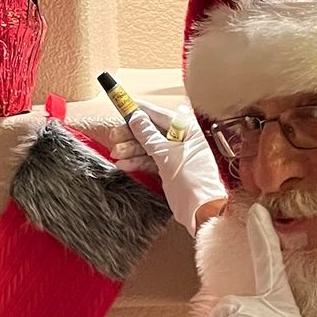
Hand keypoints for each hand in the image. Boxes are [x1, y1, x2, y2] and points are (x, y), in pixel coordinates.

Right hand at [111, 100, 226, 236]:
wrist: (202, 210)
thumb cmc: (192, 181)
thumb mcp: (166, 155)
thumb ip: (149, 136)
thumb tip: (136, 117)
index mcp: (187, 130)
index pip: (159, 114)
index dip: (140, 111)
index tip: (123, 105)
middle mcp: (181, 140)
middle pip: (151, 130)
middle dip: (131, 134)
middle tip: (115, 136)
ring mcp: (175, 155)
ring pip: (148, 146)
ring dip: (131, 149)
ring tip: (116, 153)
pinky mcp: (169, 169)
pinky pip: (150, 161)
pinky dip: (137, 162)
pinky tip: (123, 164)